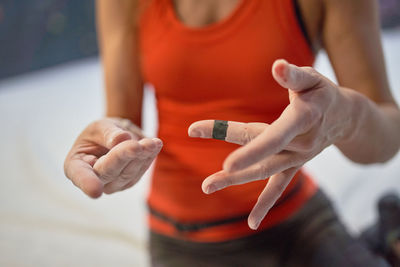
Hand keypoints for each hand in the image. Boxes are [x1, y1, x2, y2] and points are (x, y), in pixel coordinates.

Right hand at [64, 118, 162, 197]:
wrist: (115, 136)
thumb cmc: (101, 132)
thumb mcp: (100, 126)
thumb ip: (108, 133)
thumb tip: (122, 140)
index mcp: (76, 166)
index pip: (80, 176)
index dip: (87, 184)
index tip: (95, 191)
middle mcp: (94, 180)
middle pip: (109, 172)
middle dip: (124, 157)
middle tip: (137, 145)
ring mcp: (113, 184)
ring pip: (128, 172)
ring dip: (142, 156)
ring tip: (152, 142)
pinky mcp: (130, 181)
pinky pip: (141, 170)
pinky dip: (149, 156)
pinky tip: (155, 144)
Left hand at [188, 59, 353, 228]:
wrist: (346, 118)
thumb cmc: (324, 93)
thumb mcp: (313, 79)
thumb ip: (294, 75)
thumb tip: (276, 65)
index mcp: (302, 120)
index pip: (270, 133)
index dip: (242, 139)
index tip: (215, 146)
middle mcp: (300, 144)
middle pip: (262, 151)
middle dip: (236, 163)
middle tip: (207, 182)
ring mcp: (298, 158)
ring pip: (265, 171)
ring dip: (236, 180)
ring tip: (207, 187)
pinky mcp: (295, 165)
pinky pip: (280, 187)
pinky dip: (266, 204)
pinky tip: (253, 223)